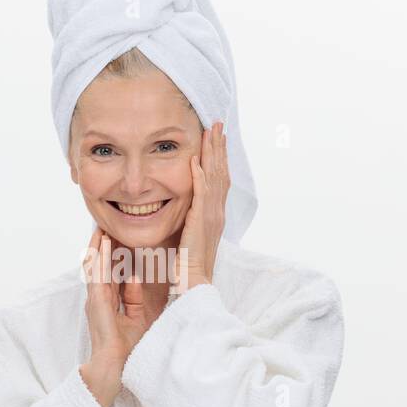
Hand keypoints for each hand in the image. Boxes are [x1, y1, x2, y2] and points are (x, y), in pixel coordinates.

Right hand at [79, 227, 156, 406]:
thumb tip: (135, 277)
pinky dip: (100, 258)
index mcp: (108, 301)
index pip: (109, 272)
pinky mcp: (96, 302)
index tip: (115, 235)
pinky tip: (103, 244)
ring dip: (97, 247)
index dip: (112, 254)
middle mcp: (99, 298)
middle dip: (102, 245)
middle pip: (99, 265)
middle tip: (105, 223)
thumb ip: (133, 297)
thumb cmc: (125, 348)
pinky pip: (97, 275)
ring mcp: (95, 299)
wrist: (114, 368)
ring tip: (100, 227)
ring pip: (95, 266)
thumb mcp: (135, 317)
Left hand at [175, 120, 228, 293]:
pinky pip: (200, 193)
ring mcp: (210, 215)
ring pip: (214, 176)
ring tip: (211, 132)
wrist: (194, 282)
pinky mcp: (200, 221)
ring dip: (212, 153)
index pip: (219, 179)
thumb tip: (185, 209)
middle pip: (221, 171)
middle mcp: (217, 211)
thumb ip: (190, 219)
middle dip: (219, 147)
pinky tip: (195, 160)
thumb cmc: (188, 265)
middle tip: (218, 124)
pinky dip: (199, 175)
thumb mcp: (191, 236)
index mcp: (214, 214)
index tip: (218, 138)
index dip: (219, 157)